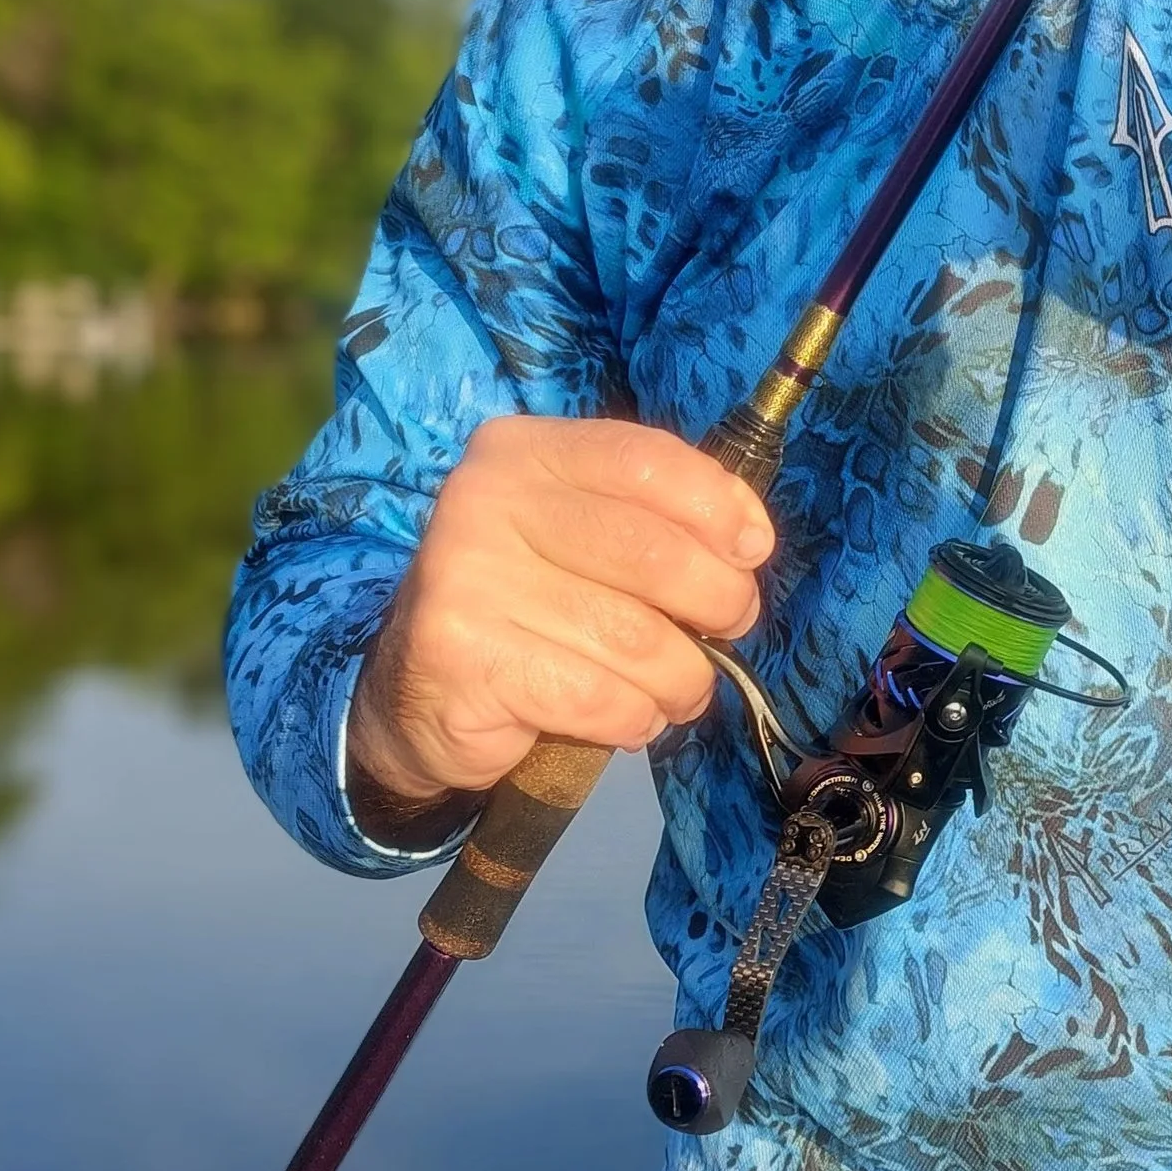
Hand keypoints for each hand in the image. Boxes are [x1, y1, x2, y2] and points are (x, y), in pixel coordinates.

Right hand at [347, 415, 774, 823]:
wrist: (420, 696)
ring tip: (676, 689)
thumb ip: (664, 520)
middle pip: (653, 551)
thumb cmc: (532, 606)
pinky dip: (636, 718)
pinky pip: (601, 697)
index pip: (645, 459)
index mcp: (521, 452)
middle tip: (726, 631)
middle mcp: (484, 500)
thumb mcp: (589, 538)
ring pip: (636, 638)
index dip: (719, 507)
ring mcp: (467, 577)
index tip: (751, 552)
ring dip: (681, 678)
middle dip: (717, 602)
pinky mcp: (464, 657)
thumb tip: (750, 539)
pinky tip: (625, 718)